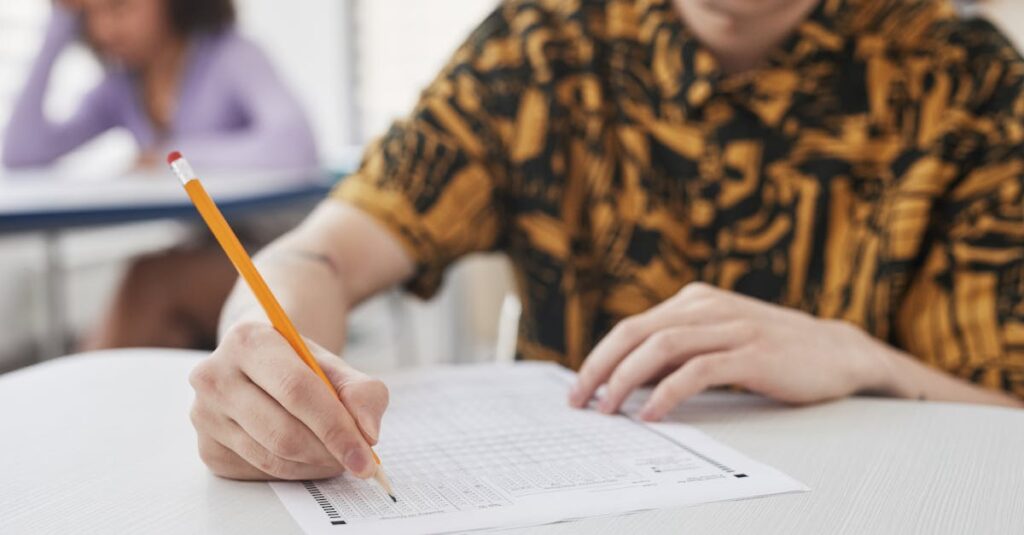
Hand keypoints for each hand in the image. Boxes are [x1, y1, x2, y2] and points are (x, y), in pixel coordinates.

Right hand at [189, 322, 388, 479]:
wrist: (261, 365)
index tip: (366, 453)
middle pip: (282, 432)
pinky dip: (295, 472)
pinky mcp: (207, 449)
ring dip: (315, 465)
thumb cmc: (300, 365)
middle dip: (329, 452)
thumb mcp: (336, 367)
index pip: (296, 390)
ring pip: (272, 458)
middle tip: (358, 460)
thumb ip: (363, 393)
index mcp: (247, 341)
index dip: (335, 427)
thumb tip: (368, 433)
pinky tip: (308, 456)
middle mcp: (214, 376)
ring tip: (336, 455)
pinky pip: (260, 472)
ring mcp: (204, 415)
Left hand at [569, 283, 892, 419]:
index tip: (579, 388)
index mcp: (694, 300)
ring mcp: (731, 327)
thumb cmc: (773, 350)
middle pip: (635, 333)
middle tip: (579, 400)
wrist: (839, 351)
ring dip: (626, 381)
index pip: (631, 327)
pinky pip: (697, 371)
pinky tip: (652, 414)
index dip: (599, 357)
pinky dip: (667, 394)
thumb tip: (628, 379)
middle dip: (599, 368)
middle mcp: (707, 306)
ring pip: (660, 348)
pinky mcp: (753, 353)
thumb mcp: (718, 339)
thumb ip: (678, 351)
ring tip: (608, 409)